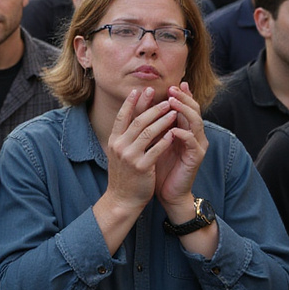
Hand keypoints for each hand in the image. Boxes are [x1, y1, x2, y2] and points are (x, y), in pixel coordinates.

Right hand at [105, 87, 180, 212]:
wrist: (122, 199)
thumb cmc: (124, 175)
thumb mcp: (119, 153)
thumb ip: (126, 136)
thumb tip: (135, 119)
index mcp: (114, 140)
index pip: (122, 116)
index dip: (132, 102)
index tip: (141, 90)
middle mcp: (119, 146)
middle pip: (138, 121)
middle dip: (153, 107)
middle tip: (165, 98)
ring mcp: (130, 156)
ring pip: (148, 132)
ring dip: (162, 120)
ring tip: (173, 111)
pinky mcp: (142, 167)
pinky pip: (156, 149)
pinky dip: (166, 139)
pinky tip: (175, 132)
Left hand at [154, 82, 208, 212]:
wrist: (167, 192)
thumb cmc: (159, 166)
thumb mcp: (154, 142)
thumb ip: (154, 126)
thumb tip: (144, 106)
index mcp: (184, 129)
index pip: (185, 107)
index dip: (181, 95)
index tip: (171, 83)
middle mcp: (193, 135)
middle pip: (193, 110)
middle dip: (183, 98)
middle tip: (172, 88)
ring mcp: (196, 145)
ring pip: (196, 122)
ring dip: (184, 111)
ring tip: (172, 102)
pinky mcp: (196, 157)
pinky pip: (192, 142)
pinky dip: (184, 134)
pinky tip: (174, 129)